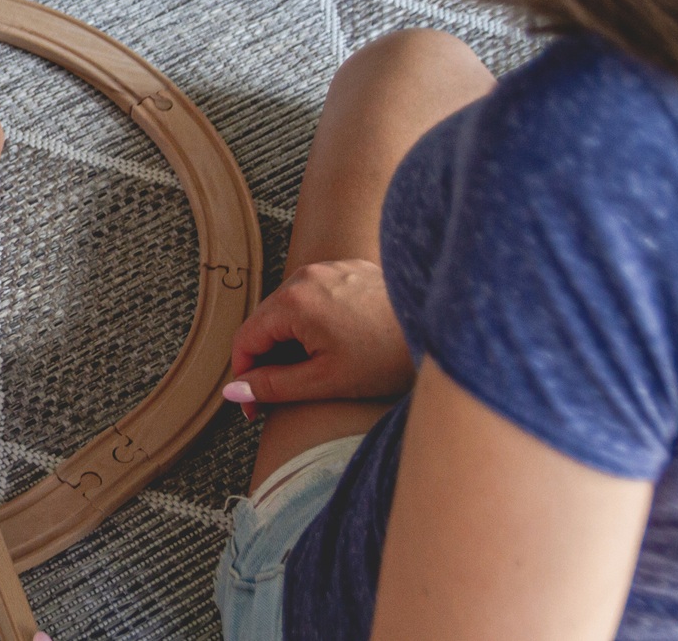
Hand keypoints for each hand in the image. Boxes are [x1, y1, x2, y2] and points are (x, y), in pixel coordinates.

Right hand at [225, 259, 413, 418]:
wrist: (444, 330)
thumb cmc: (388, 356)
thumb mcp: (324, 381)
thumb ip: (272, 386)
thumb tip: (232, 392)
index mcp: (292, 301)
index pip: (246, 339)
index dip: (245, 377)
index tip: (254, 408)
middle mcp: (304, 276)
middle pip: (266, 322)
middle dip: (268, 361)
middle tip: (280, 398)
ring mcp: (328, 269)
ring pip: (291, 309)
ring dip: (291, 342)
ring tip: (314, 374)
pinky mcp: (350, 270)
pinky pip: (317, 297)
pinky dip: (315, 323)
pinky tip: (337, 348)